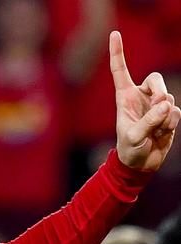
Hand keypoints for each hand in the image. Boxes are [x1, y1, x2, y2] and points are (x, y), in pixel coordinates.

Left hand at [111, 31, 179, 170]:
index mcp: (124, 97)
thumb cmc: (129, 149)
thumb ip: (149, 121)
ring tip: (156, 130)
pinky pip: (177, 112)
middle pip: (156, 78)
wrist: (141, 164)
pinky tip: (163, 133)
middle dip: (161, 91)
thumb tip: (166, 105)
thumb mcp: (133, 137)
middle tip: (159, 107)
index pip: (120, 70)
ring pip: (169, 97)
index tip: (114, 34)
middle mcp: (140, 97)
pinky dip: (172, 123)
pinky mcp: (168, 115)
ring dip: (166, 115)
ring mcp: (155, 105)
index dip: (117, 52)